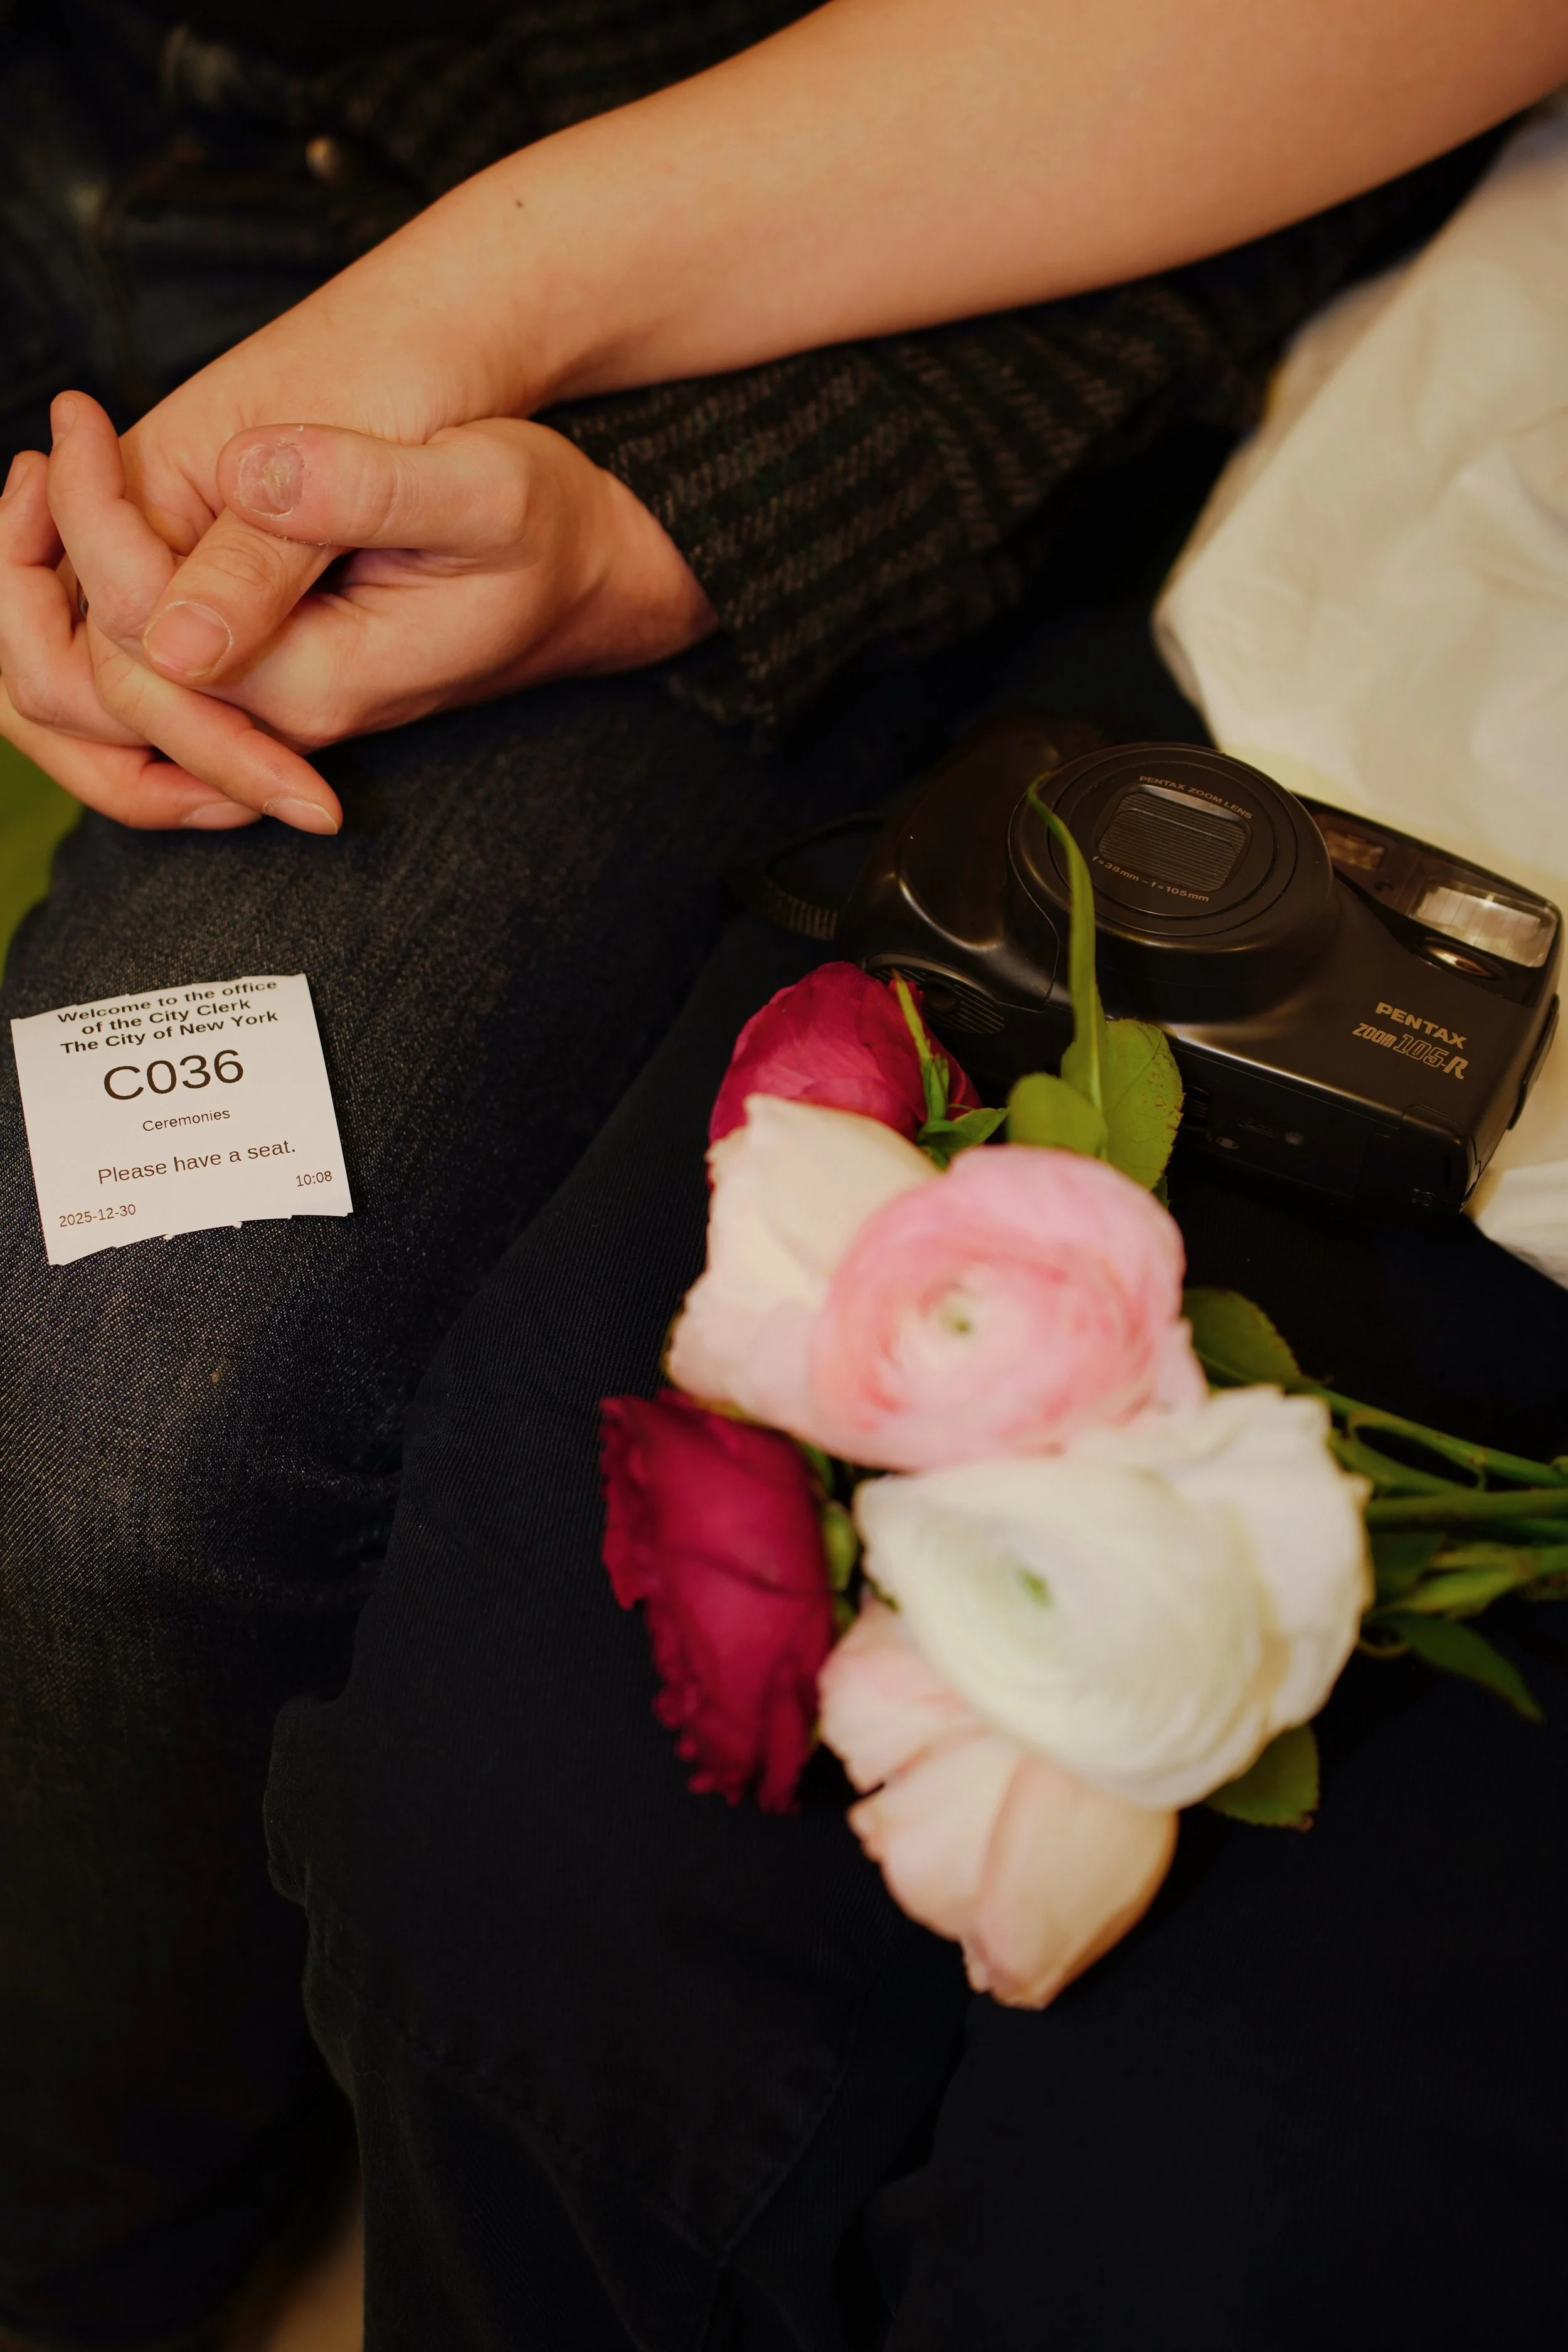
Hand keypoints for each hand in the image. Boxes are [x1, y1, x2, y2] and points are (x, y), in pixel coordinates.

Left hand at [0, 394, 714, 826]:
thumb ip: (361, 494)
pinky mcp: (262, 671)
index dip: (89, 523)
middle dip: (34, 568)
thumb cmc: (547, 525)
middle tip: (58, 437)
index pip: (144, 636)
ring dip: (42, 599)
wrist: (590, 575)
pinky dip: (86, 606)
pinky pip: (135, 675)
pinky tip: (88, 514)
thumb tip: (242, 484)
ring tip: (46, 478)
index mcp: (318, 682)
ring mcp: (266, 702)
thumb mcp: (480, 488)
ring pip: (96, 701)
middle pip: (90, 691)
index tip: (86, 418)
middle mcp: (277, 714)